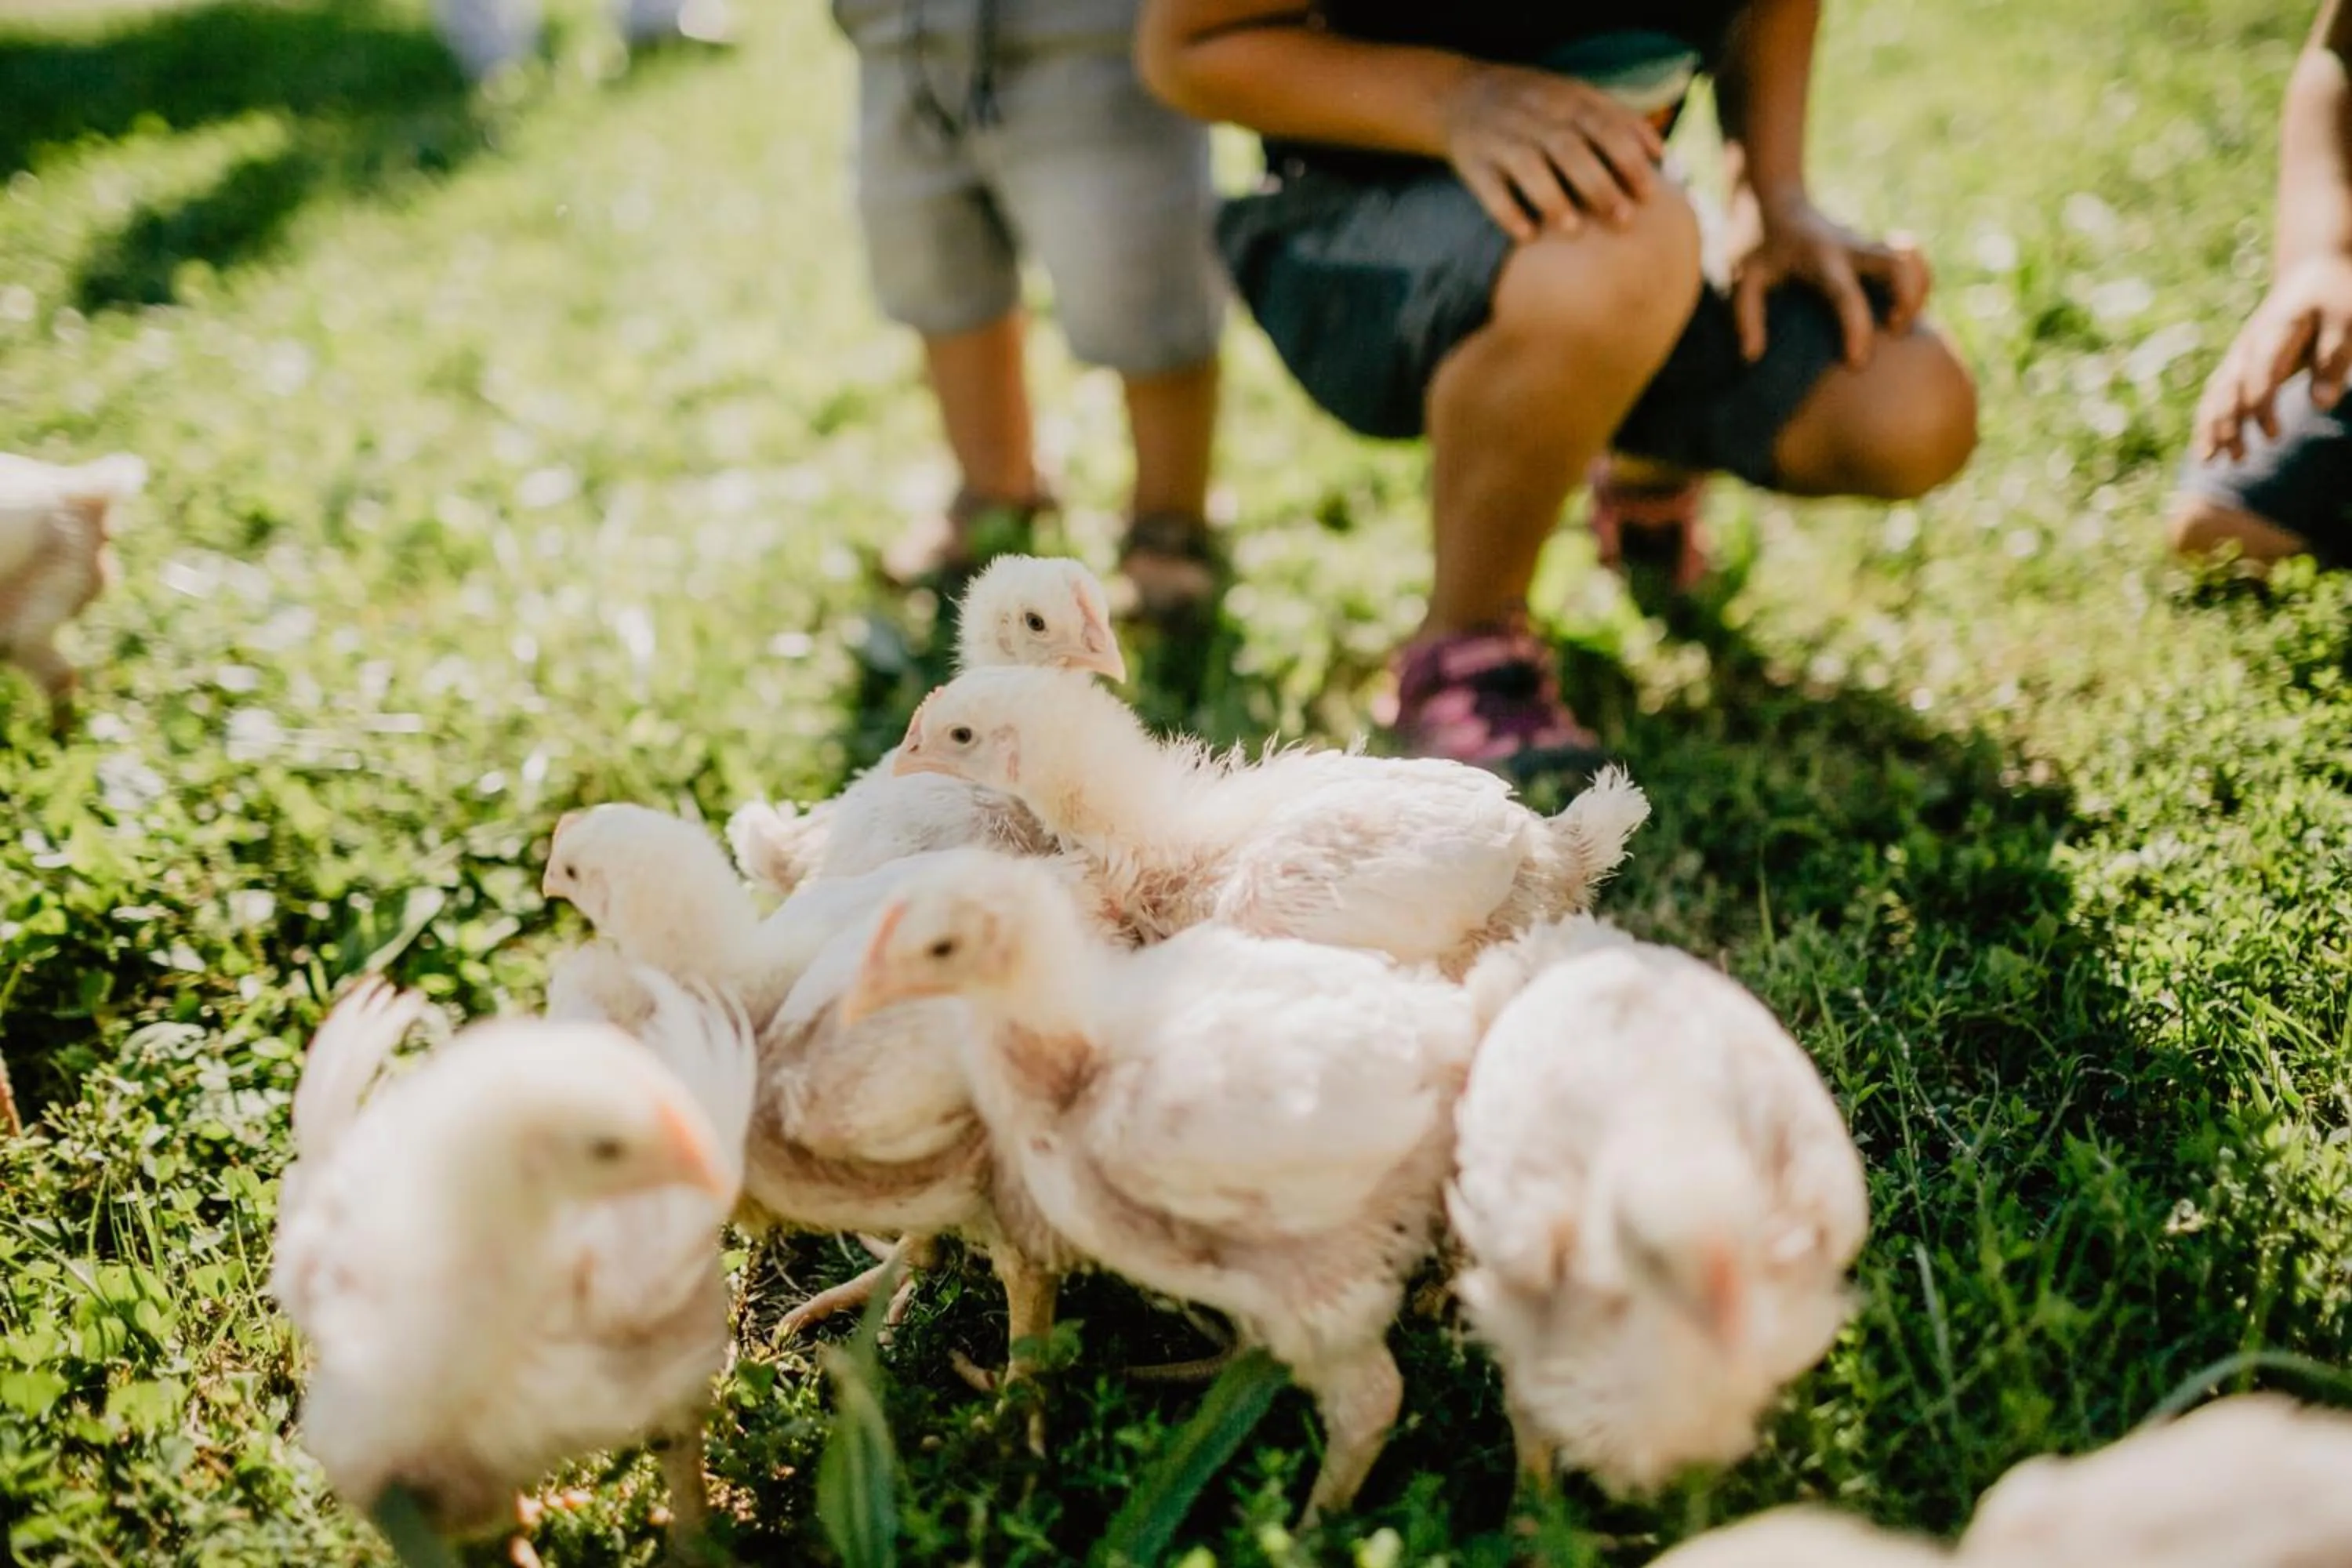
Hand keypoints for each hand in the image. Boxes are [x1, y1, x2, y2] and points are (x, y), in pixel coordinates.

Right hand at [1440, 64, 1663, 242]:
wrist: (1460, 95)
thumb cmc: (1536, 105)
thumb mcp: (1575, 96)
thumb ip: (1618, 121)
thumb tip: (1664, 155)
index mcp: (1564, 99)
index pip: (1602, 125)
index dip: (1627, 158)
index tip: (1650, 193)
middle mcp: (1532, 116)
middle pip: (1569, 149)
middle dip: (1599, 184)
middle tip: (1624, 220)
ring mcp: (1500, 138)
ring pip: (1528, 166)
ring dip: (1552, 198)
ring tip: (1575, 230)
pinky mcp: (1472, 162)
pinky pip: (1489, 188)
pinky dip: (1507, 211)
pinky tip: (1527, 235)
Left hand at [1728, 191, 1929, 367]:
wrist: (1771, 197)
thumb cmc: (1754, 243)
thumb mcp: (1742, 277)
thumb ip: (1746, 315)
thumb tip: (1752, 356)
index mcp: (1818, 258)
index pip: (1845, 294)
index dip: (1856, 329)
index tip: (1858, 363)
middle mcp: (1849, 247)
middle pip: (1899, 264)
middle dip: (1908, 299)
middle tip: (1894, 330)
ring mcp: (1865, 244)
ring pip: (1911, 257)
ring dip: (1919, 289)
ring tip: (1901, 322)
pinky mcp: (1872, 246)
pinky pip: (1909, 258)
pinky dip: (1916, 281)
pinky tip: (1899, 308)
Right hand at [2193, 254, 2351, 462]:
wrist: (2312, 272)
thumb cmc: (2335, 300)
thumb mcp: (2346, 324)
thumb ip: (2333, 362)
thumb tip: (2323, 405)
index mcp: (2275, 333)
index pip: (2260, 375)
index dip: (2262, 407)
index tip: (2274, 437)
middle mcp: (2248, 345)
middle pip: (2228, 389)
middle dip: (2228, 424)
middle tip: (2238, 458)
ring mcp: (2238, 354)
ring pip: (2216, 394)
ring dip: (2212, 428)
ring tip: (2213, 461)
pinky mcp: (2237, 363)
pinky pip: (2215, 395)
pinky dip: (2208, 421)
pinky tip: (2209, 449)